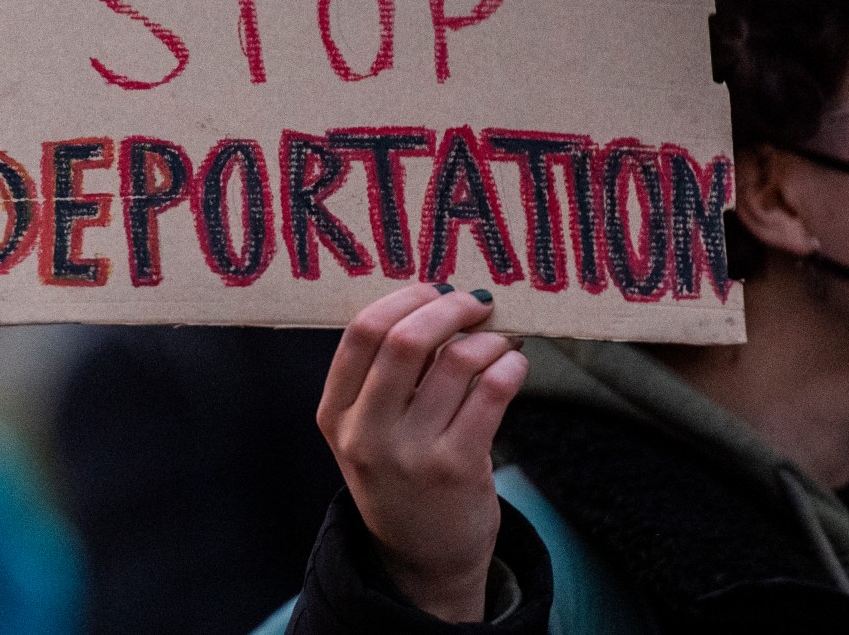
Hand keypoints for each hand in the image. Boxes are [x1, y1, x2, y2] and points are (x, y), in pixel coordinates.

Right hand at [317, 284, 527, 621]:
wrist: (421, 560)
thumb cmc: (400, 476)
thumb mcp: (367, 431)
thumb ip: (384, 375)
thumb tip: (437, 298)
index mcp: (334, 414)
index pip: (361, 333)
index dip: (404, 299)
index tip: (435, 289)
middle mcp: (365, 433)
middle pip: (406, 339)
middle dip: (450, 307)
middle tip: (477, 302)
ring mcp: (411, 454)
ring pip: (457, 360)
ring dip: (489, 338)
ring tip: (500, 340)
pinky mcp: (457, 469)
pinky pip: (492, 391)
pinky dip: (510, 364)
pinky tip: (514, 364)